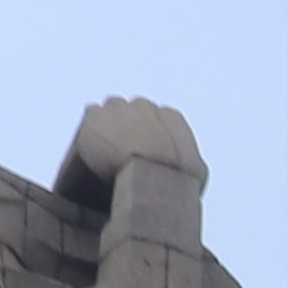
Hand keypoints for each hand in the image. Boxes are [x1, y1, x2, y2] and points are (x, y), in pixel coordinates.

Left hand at [65, 91, 207, 181]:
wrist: (150, 180)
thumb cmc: (176, 182)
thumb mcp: (197, 174)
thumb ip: (194, 164)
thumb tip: (195, 169)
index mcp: (169, 117)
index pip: (158, 118)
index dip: (149, 136)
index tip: (145, 152)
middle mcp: (144, 105)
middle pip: (131, 112)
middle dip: (127, 128)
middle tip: (122, 153)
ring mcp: (118, 107)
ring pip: (109, 111)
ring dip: (107, 127)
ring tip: (104, 151)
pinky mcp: (95, 115)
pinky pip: (92, 116)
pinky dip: (90, 131)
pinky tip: (89, 148)